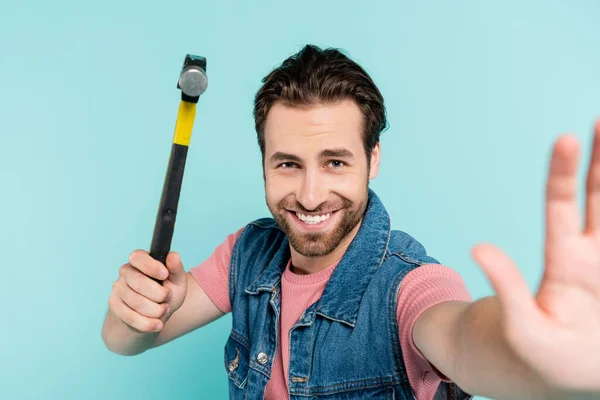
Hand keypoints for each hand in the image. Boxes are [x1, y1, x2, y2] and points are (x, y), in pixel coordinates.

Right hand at [108, 250, 187, 333]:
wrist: (154, 316)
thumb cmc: (166, 294)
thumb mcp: (177, 281)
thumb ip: (176, 269)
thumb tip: (173, 255)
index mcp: (140, 260)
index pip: (138, 257)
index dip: (151, 266)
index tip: (164, 274)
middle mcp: (126, 272)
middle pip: (139, 282)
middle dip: (159, 294)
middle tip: (168, 297)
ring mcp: (118, 289)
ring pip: (136, 302)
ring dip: (156, 310)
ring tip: (164, 310)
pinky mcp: (114, 305)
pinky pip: (130, 317)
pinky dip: (148, 323)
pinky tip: (158, 324)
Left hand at [472, 121, 599, 396]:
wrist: (556, 379)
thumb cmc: (534, 356)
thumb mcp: (518, 327)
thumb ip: (507, 288)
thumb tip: (478, 248)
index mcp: (566, 263)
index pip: (564, 207)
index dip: (564, 174)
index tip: (566, 138)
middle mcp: (591, 258)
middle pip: (598, 199)